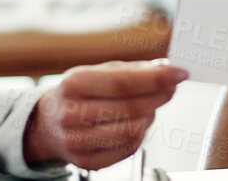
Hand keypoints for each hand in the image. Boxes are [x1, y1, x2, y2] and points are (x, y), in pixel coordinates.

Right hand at [20, 59, 188, 170]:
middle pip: (130, 108)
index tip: (178, 73)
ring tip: (149, 106)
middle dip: (159, 96)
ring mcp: (76, 140)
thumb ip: (134, 69)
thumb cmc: (78, 93)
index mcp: (74, 83)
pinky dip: (141, 134)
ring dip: (150, 116)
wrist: (49, 122)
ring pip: (132, 130)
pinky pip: (128, 149)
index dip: (156, 78)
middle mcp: (71, 113)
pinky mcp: (86, 161)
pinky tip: (137, 123)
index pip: (123, 82)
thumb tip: (165, 67)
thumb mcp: (100, 71)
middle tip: (171, 88)